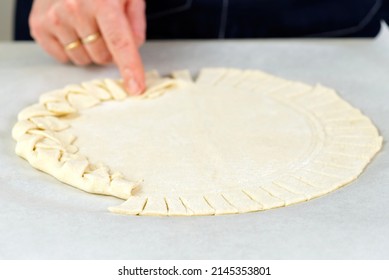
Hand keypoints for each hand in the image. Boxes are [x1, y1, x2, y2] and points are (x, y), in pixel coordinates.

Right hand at [29, 0, 145, 93]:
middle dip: (108, 51)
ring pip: (82, 60)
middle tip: (105, 30)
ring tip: (86, 25)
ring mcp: (54, 18)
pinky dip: (70, 48)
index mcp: (103, 1)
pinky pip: (62, 57)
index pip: (120, 43)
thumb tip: (134, 49)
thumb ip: (135, 22)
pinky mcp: (38, 25)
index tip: (135, 88)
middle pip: (102, 57)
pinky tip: (71, 28)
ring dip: (88, 50)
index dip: (130, 68)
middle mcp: (75, 9)